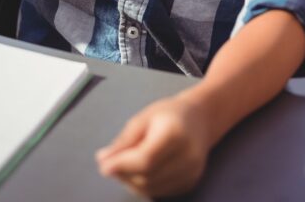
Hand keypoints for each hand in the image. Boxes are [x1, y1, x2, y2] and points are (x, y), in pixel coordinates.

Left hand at [96, 92, 211, 197]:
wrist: (201, 119)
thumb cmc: (170, 114)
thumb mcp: (144, 118)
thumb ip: (124, 140)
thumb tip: (103, 160)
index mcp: (176, 134)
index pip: (145, 159)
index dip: (122, 165)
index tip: (103, 165)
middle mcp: (188, 157)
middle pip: (147, 177)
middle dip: (123, 174)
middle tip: (110, 163)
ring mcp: (191, 173)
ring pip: (151, 188)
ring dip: (130, 182)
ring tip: (123, 166)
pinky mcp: (190, 183)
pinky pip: (159, 191)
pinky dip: (144, 185)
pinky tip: (138, 171)